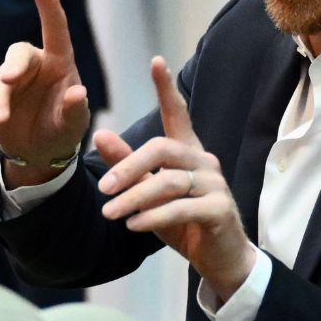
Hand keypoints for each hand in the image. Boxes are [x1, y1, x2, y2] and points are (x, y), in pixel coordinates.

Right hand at [0, 0, 90, 183]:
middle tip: (8, 80)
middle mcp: (32, 63)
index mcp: (59, 63)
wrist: (38, 151)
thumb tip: (78, 93)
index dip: (48, 5)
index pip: (55, 29)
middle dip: (12, 66)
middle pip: (18, 53)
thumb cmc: (61, 129)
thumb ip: (75, 110)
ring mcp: (7, 75)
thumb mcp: (73, 125)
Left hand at [94, 56, 254, 299]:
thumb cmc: (184, 223)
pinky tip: (133, 226)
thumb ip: (128, 165)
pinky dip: (154, 217)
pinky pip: (181, 209)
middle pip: (163, 149)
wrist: (221, 259)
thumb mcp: (149, 194)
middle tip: (103, 188)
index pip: (179, 114)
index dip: (167, 89)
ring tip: (110, 214)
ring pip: (169, 182)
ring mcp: (215, 186)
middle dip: (129, 166)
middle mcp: (204, 162)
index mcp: (188, 153)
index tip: (156, 62)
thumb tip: (100, 134)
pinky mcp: (219, 211)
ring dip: (135, 198)